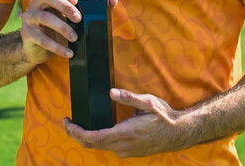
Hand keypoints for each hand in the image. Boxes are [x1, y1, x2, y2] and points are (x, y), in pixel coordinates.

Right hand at [19, 0, 81, 65]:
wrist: (36, 50)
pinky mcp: (27, 33)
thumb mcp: (64, 18)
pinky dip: (58, 47)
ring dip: (63, 27)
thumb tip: (106, 5)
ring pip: (46, 17)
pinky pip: (43, 39)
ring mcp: (29, 18)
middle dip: (65, 6)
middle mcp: (35, 4)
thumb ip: (78, 11)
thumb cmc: (54, 31)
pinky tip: (68, 52)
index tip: (76, 0)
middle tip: (79, 18)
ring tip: (75, 37)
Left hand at [63, 89, 191, 157]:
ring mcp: (126, 152)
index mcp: (124, 133)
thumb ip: (129, 97)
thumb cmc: (163, 117)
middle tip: (67, 123)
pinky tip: (96, 131)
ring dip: (86, 138)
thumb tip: (110, 92)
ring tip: (78, 126)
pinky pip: (108, 148)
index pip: (93, 137)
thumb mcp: (148, 102)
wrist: (177, 133)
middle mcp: (122, 146)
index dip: (76, 131)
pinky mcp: (129, 153)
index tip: (67, 122)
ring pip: (99, 147)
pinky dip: (97, 141)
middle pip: (91, 144)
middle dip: (76, 134)